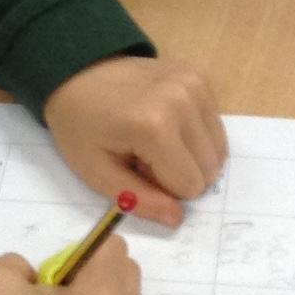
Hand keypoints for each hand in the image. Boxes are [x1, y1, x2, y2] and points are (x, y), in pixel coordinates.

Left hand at [42, 56, 226, 226]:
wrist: (77, 75)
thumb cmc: (81, 128)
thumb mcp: (98, 173)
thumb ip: (139, 200)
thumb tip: (177, 219)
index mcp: (154, 125)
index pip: (189, 185)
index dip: (162, 188)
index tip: (136, 168)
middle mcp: (182, 100)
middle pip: (208, 169)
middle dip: (179, 173)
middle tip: (144, 155)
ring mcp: (195, 84)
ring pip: (217, 150)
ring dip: (189, 156)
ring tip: (155, 140)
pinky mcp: (201, 78)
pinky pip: (215, 128)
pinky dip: (195, 136)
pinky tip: (167, 125)